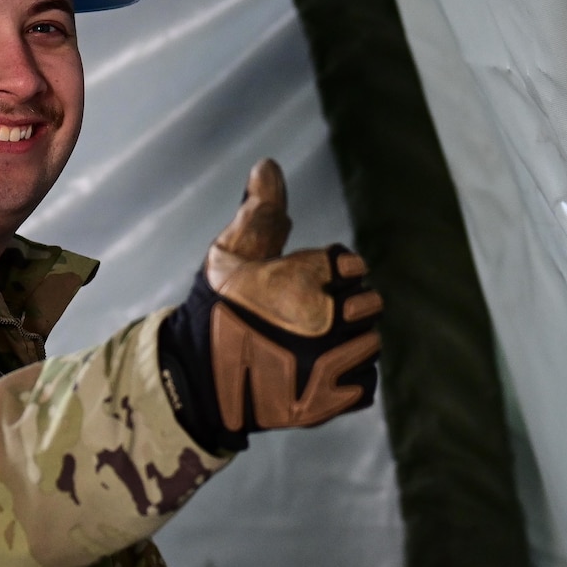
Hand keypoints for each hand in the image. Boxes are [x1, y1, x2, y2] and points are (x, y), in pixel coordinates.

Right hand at [155, 159, 382, 452]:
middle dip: (348, 305)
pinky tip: (327, 372)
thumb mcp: (229, 254)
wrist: (195, 379)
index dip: (334, 272)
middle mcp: (322, 321)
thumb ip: (259, 211)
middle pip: (369, 303)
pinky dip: (352, 378)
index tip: (312, 282)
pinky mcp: (326, 402)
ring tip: (322, 346)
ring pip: (370, 343)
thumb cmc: (214, 311)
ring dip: (352, 342)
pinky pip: (366, 384)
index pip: (351, 266)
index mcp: (302, 281)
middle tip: (317, 317)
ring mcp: (326, 364)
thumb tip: (269, 164)